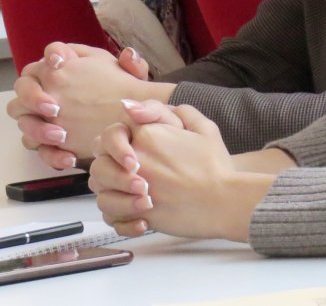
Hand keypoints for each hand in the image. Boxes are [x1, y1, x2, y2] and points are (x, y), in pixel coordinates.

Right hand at [7, 42, 173, 162]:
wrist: (125, 124)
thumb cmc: (121, 94)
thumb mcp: (132, 79)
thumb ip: (134, 65)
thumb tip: (129, 55)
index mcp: (66, 66)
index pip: (51, 52)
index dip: (51, 55)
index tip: (59, 63)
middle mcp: (47, 88)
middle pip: (23, 86)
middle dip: (33, 96)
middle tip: (53, 108)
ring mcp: (42, 116)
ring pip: (23, 120)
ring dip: (38, 129)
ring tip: (61, 136)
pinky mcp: (47, 142)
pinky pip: (38, 149)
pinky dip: (51, 155)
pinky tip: (69, 158)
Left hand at [89, 100, 261, 240]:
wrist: (225, 201)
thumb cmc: (215, 166)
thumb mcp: (203, 127)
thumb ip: (171, 111)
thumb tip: (136, 108)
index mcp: (147, 135)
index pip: (112, 132)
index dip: (117, 141)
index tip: (130, 151)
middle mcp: (135, 160)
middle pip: (99, 161)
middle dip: (110, 166)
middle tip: (129, 173)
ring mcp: (133, 189)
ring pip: (100, 191)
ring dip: (112, 191)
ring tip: (134, 194)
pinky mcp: (138, 215)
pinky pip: (111, 217)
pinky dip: (118, 217)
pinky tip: (138, 214)